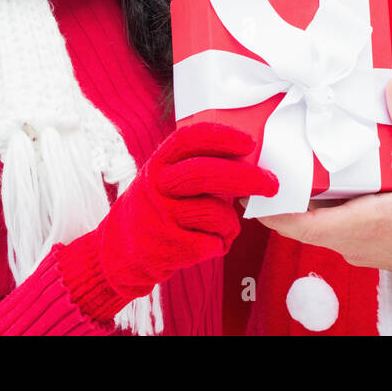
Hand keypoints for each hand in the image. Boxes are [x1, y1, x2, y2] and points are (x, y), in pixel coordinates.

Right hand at [84, 121, 278, 299]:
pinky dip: (221, 244)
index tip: (249, 141)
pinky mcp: (169, 247)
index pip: (189, 140)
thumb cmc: (156, 208)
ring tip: (227, 226)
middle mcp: (157, 187)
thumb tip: (246, 153)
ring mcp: (161, 218)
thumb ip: (193, 165)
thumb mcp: (163, 178)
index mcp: (158, 164)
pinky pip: (212, 243)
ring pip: (215, 213)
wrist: (119, 253)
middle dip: (246, 177)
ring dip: (232, 222)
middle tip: (272, 183)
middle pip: (206, 174)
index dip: (221, 137)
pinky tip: (211, 243)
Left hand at [256, 76, 391, 278]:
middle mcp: (352, 241)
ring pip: (318, 222)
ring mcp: (358, 247)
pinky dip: (329, 202)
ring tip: (303, 154)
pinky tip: (337, 174)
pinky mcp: (367, 245)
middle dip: (288, 186)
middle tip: (279, 150)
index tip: (257, 178)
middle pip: (300, 218)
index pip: (294, 224)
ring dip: (309, 194)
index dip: (268, 204)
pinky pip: (335, 225)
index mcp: (360, 224)